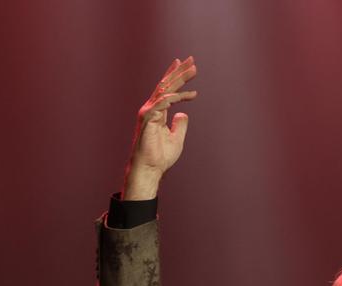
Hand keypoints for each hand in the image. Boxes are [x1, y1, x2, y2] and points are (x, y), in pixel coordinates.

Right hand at [122, 56, 198, 199]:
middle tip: (193, 61)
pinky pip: (163, 103)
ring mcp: (148, 112)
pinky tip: (187, 95)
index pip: (166, 89)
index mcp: (157, 112)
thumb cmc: (160, 157)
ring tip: (194, 71)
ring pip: (165, 90)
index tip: (184, 63)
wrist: (150, 169)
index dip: (174, 75)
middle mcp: (151, 109)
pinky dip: (174, 98)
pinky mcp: (148, 119)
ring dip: (180, 79)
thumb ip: (180, 125)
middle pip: (166, 85)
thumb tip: (183, 113)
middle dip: (179, 72)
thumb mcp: (176, 138)